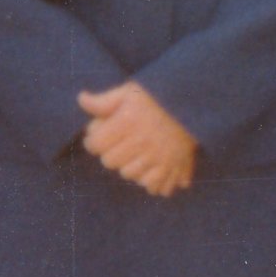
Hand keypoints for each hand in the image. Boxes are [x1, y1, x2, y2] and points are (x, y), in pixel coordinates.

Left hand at [78, 81, 197, 196]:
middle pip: (110, 162)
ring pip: (129, 175)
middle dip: (111, 153)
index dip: (94, 140)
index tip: (101, 134)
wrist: (194, 103)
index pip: (95, 144)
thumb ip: (105, 100)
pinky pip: (152, 185)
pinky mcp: (172, 166)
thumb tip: (81, 99)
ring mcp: (157, 156)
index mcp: (128, 122)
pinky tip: (152, 169)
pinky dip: (150, 182)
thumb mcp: (130, 91)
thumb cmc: (158, 96)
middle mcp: (141, 141)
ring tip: (137, 154)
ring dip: (129, 167)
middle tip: (120, 143)